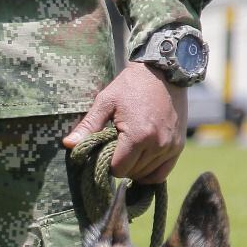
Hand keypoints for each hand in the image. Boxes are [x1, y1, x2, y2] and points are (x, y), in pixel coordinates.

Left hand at [63, 62, 185, 184]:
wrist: (163, 71)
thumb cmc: (131, 85)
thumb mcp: (105, 102)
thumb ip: (88, 126)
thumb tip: (67, 144)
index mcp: (137, 136)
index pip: (118, 169)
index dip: (108, 164)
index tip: (106, 150)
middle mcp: (157, 144)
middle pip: (132, 173)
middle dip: (121, 165)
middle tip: (117, 148)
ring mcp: (170, 146)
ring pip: (146, 175)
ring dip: (135, 169)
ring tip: (129, 151)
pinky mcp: (178, 146)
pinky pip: (162, 172)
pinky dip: (150, 172)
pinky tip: (141, 162)